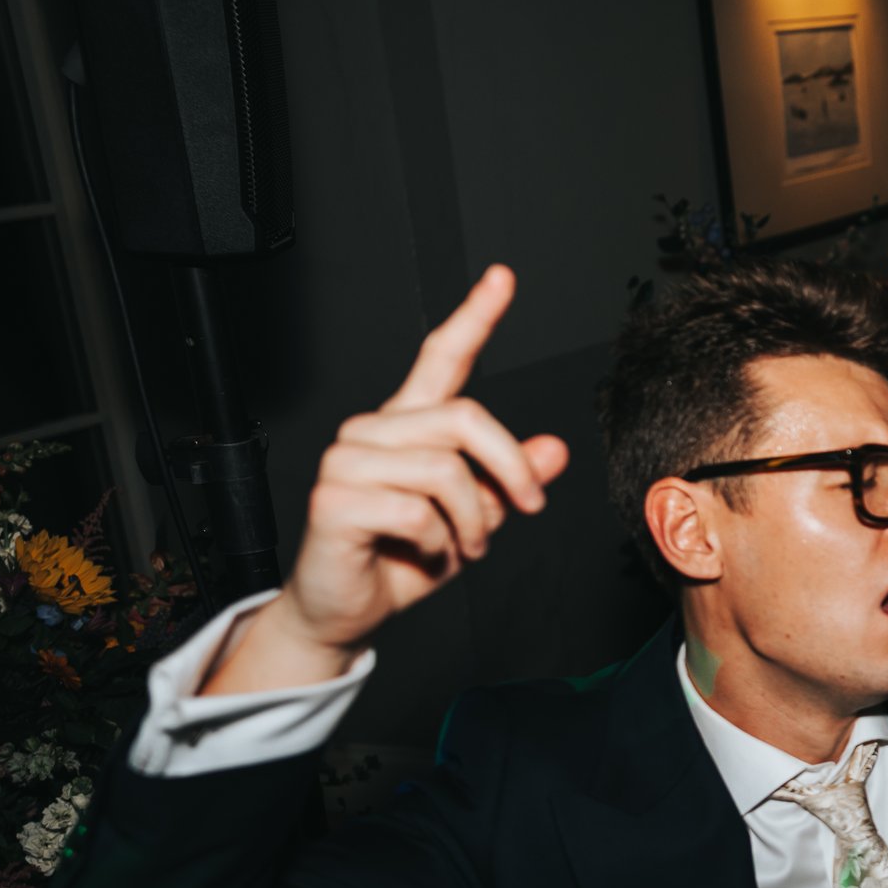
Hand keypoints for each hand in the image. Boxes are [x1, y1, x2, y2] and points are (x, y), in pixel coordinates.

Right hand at [208, 267, 569, 694]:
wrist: (349, 609)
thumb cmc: (403, 558)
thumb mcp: (475, 519)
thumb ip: (509, 481)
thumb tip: (555, 448)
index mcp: (408, 425)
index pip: (441, 358)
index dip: (474, 316)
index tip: (502, 277)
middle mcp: (373, 430)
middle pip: (465, 418)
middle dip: (510, 471)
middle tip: (524, 511)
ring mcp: (347, 460)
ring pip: (445, 469)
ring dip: (472, 520)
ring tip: (462, 546)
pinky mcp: (332, 498)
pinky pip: (415, 509)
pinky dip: (437, 541)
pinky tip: (424, 553)